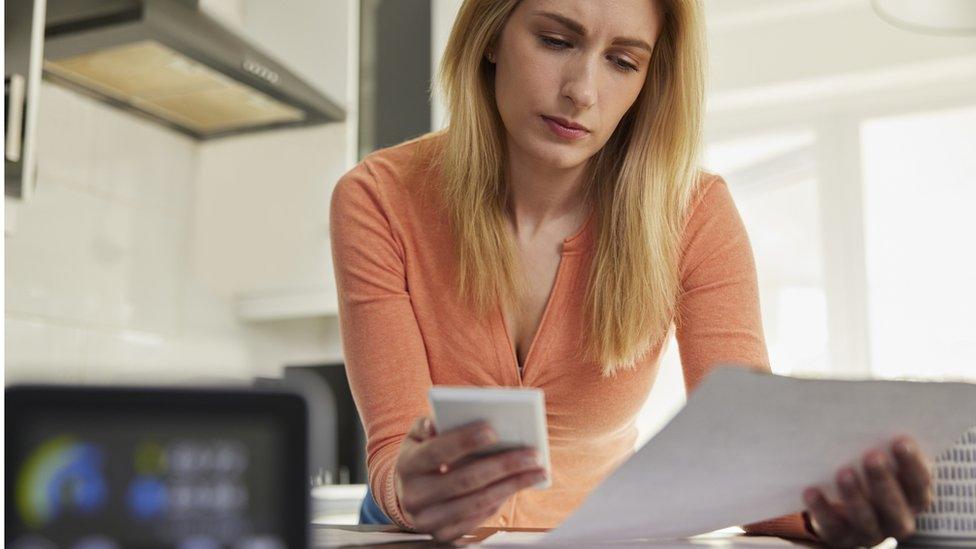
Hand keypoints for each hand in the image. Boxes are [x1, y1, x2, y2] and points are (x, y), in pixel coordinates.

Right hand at [394, 416, 546, 542]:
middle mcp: (415, 496)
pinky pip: (480, 518)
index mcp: (407, 466)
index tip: (493, 430)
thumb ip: (426, 425)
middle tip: (533, 454)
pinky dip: (503, 500)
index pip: (437, 452)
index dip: (464, 441)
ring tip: (537, 471)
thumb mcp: (417, 437)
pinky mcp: (444, 535)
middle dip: (503, 466)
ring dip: (512, 486)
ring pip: (477, 502)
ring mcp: (429, 520)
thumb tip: (436, 424)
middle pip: (465, 480)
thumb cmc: (422, 456)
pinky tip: (521, 485)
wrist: (407, 493)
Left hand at [802, 436, 933, 546]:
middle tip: (872, 455)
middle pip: (896, 506)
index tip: (900, 440)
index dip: (912, 464)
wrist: (844, 510)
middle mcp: (897, 519)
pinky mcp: (841, 537)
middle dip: (884, 481)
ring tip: (844, 472)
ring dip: (856, 496)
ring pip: (866, 520)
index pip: (920, 483)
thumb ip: (880, 443)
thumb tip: (865, 409)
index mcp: (913, 497)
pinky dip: (821, 508)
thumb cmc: (867, 474)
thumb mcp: (880, 460)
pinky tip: (810, 490)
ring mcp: (869, 532)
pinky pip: (832, 526)